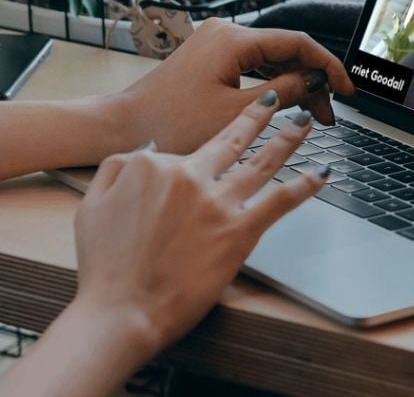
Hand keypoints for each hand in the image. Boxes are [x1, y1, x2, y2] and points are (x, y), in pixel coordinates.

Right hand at [73, 90, 326, 360]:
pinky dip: (304, 185)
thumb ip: (116, 170)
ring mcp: (217, 202)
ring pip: (262, 161)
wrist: (120, 312)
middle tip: (275, 101)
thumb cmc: (105, 268)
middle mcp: (189, 176)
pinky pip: (279, 200)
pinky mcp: (239, 231)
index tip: (203, 161)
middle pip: (232, 139)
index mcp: (153, 165)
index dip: (193, 161)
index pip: (185, 151)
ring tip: (304, 122)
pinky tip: (321, 174)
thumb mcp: (91, 205)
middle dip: (258, 115)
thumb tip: (144, 152)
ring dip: (287, 137)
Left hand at [115, 18, 354, 153]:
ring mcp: (216, 43)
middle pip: (286, 50)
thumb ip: (283, 93)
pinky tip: (286, 105)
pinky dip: (272, 85)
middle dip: (312, 81)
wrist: (124, 126)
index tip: (347, 90)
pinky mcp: (210, 57)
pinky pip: (253, 65)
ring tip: (312, 116)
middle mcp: (226, 32)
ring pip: (271, 58)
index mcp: (233, 38)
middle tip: (328, 115)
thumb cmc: (171, 124)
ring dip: (294, 84)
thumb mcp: (237, 114)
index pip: (297, 43)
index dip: (327, 66)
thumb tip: (315, 83)